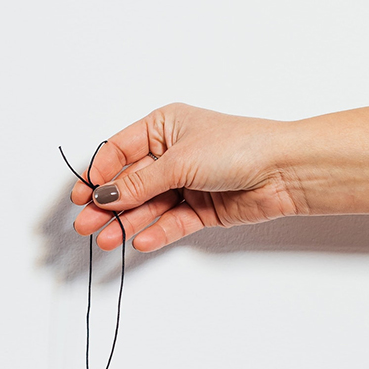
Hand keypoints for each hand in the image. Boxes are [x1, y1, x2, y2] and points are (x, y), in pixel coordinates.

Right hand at [71, 103, 306, 251]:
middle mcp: (172, 154)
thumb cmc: (238, 147)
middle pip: (130, 183)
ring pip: (148, 206)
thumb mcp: (179, 160)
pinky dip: (155, 232)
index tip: (84, 194)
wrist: (284, 171)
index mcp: (163, 127)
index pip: (119, 151)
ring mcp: (186, 183)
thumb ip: (140, 182)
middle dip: (106, 204)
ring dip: (126, 223)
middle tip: (85, 224)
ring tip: (106, 239)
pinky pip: (171, 223)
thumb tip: (106, 195)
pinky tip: (140, 241)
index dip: (99, 173)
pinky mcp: (200, 209)